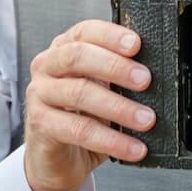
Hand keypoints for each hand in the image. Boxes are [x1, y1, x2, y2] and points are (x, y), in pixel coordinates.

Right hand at [23, 20, 153, 190]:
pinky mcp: (40, 124)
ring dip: (119, 108)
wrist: (58, 158)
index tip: (136, 44)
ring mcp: (39, 95)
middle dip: (115, 66)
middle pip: (77, 56)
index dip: (110, 36)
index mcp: (63, 49)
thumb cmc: (82, 115)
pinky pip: (79, 130)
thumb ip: (117, 75)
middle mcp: (47, 67)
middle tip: (145, 80)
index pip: (85, 32)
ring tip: (146, 119)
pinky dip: (111, 140)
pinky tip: (132, 147)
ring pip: (80, 94)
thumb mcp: (102, 89)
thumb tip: (152, 72)